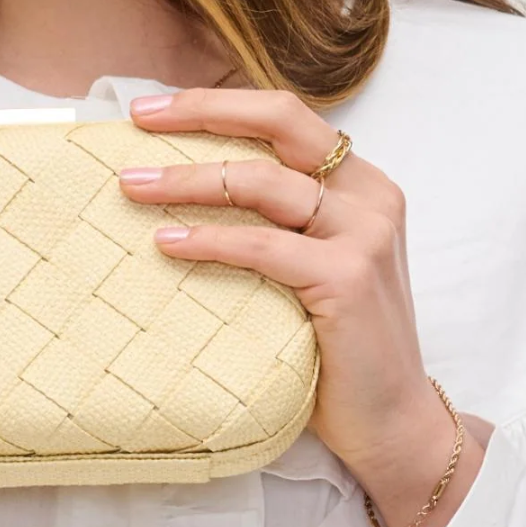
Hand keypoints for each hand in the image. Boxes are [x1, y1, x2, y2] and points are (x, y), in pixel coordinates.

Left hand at [118, 87, 472, 521]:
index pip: (285, 117)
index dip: (218, 104)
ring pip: (261, 182)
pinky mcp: (347, 279)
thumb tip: (182, 187)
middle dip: (203, 111)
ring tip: (132, 187)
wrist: (393, 422)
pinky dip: (209, 240)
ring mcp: (364, 235)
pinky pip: (262, 246)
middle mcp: (370, 197)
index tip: (151, 109)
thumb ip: (275, 222)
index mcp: (361, 184)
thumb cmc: (338, 347)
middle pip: (280, 122)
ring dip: (188, 181)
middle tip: (139, 118)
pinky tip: (166, 242)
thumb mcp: (311, 265)